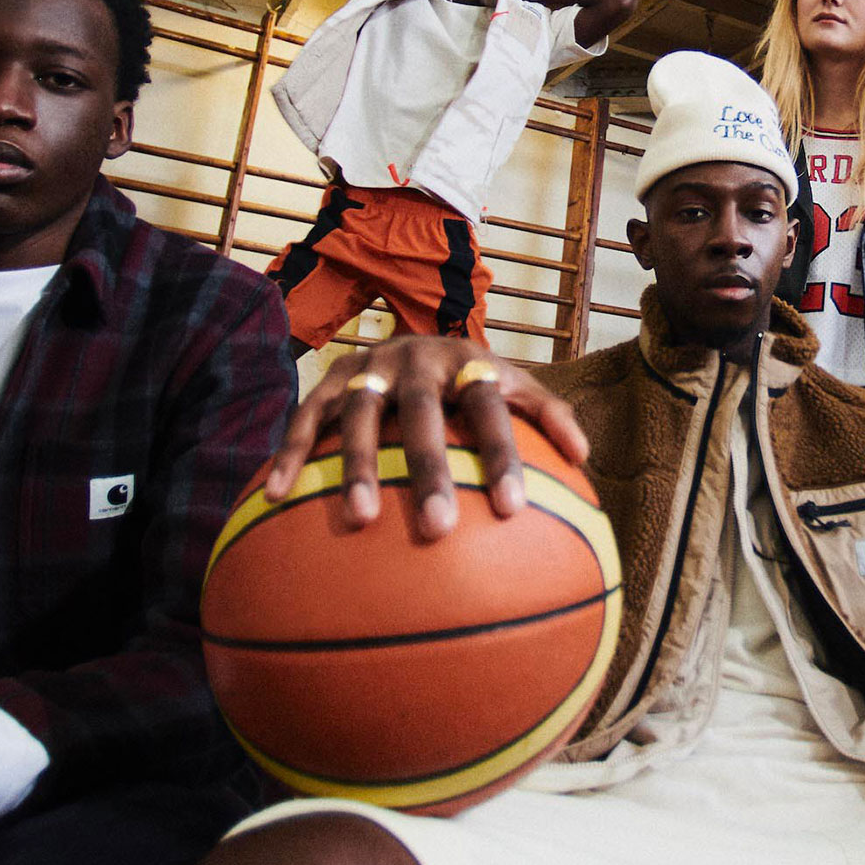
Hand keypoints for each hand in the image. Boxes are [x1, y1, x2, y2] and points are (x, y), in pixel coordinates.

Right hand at [262, 338, 587, 538]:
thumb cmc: (473, 382)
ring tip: (359, 519)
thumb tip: (585, 457)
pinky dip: (293, 453)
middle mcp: (418, 361)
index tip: (513, 509)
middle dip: (429, 468)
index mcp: (469, 364)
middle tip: (437, 527)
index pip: (490, 409)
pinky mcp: (331, 378)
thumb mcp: (512, 387)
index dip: (502, 454)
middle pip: (423, 413)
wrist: (417, 337)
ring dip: (357, 465)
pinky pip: (307, 417)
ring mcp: (371, 368)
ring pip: (361, 415)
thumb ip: (548, 415)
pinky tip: (279, 496)